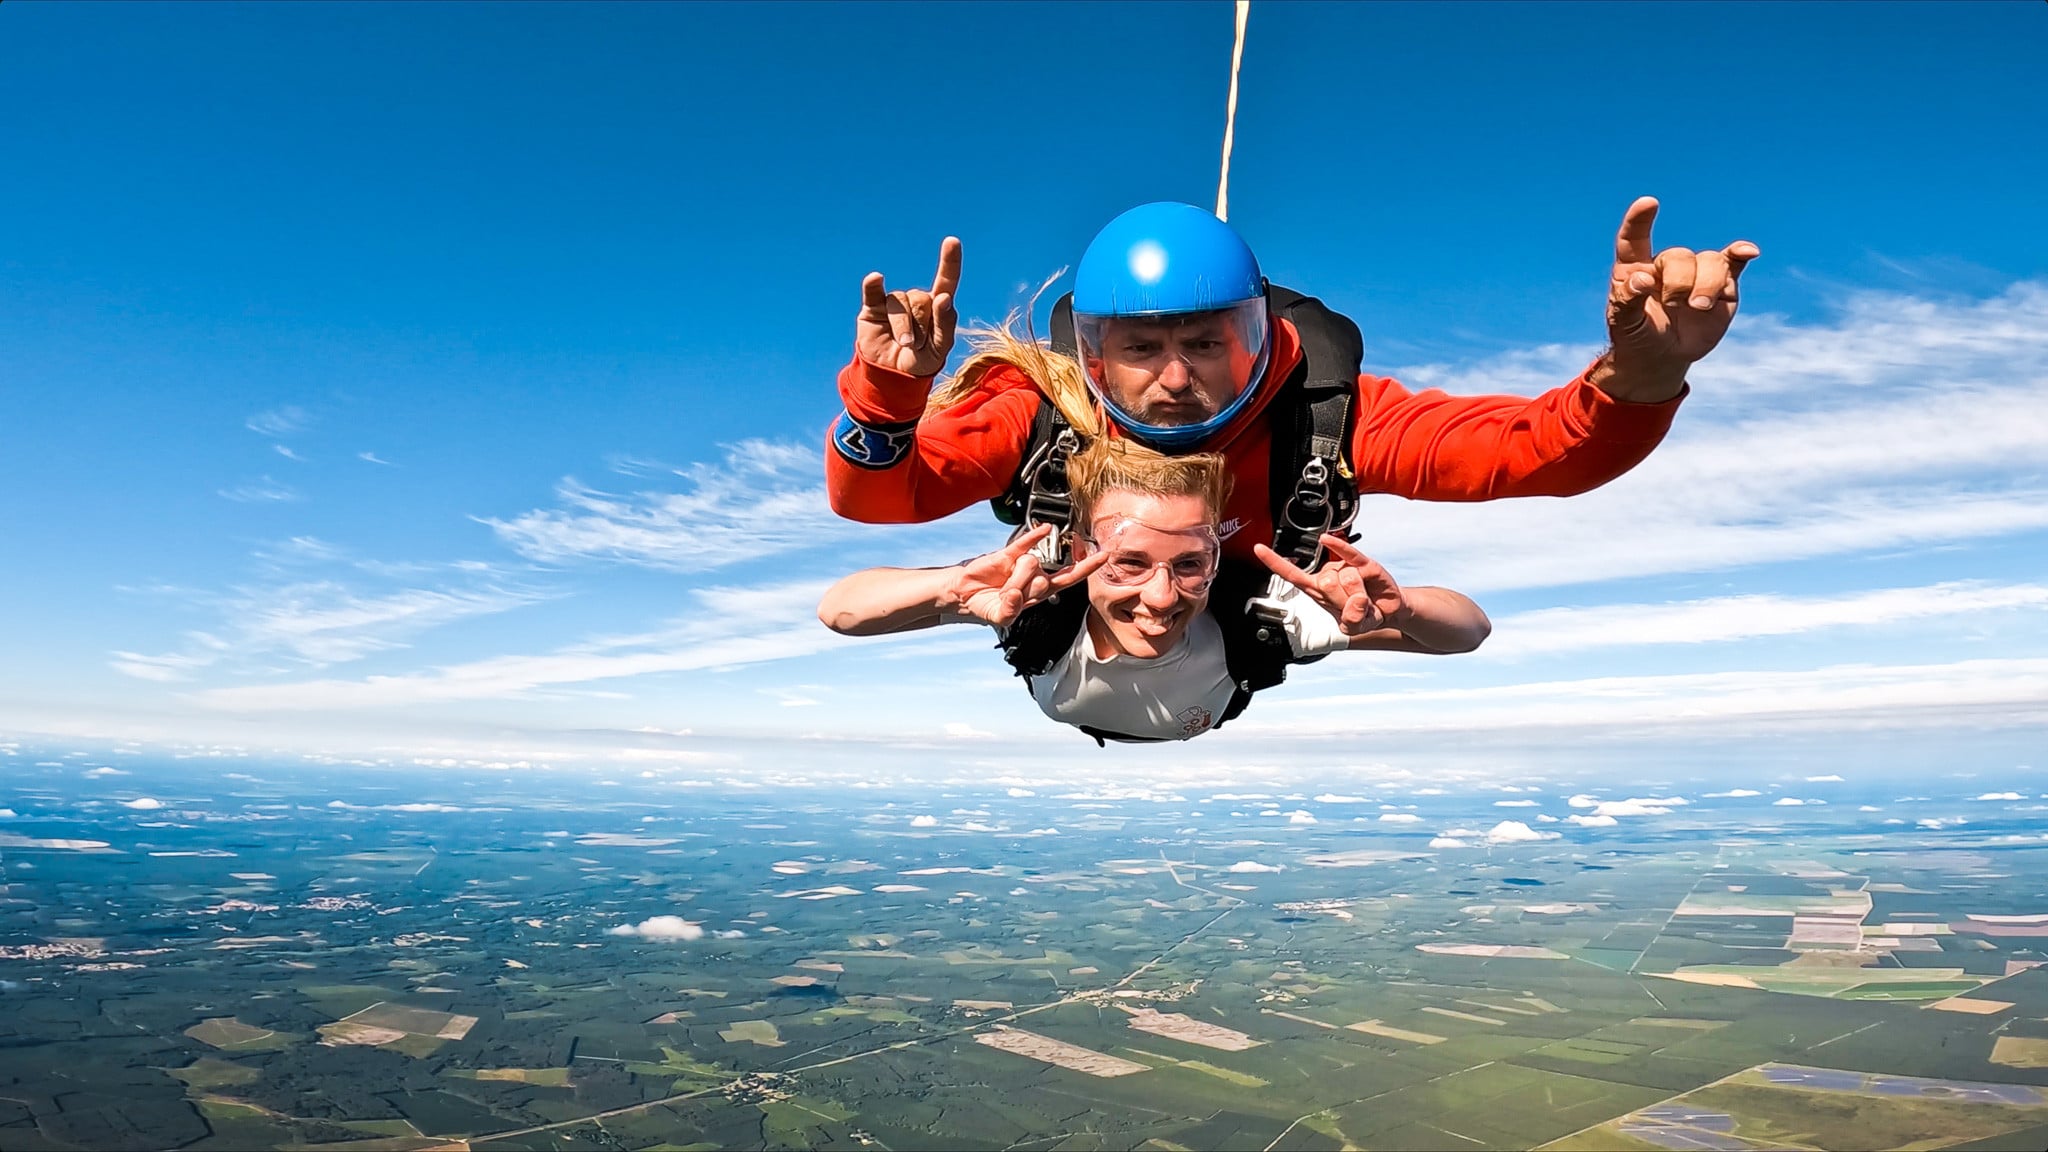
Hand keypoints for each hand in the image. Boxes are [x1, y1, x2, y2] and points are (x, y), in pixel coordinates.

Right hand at [856, 237, 961, 377]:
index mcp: (937, 306)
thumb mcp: (940, 349)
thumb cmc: (921, 361)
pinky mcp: (873, 307)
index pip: (946, 281)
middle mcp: (916, 299)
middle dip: (922, 328)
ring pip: (901, 303)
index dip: (949, 262)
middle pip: (922, 300)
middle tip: (918, 346)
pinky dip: (873, 284)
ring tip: (905, 344)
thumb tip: (942, 297)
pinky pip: (873, 291)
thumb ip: (946, 324)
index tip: (952, 242)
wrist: (892, 376)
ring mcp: (894, 302)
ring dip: (904, 328)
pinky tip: (876, 278)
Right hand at [946, 524, 1106, 627]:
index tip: (1103, 556)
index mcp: (1041, 592)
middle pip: (1044, 579)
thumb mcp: (1000, 617)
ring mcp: (1023, 563)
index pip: (1070, 578)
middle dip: (1025, 589)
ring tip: (1001, 586)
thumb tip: (1016, 594)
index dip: (1087, 568)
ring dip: (1014, 579)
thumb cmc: (987, 605)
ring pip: (1032, 565)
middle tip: (1008, 596)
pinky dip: (1035, 536)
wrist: (964, 595)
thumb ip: (1010, 611)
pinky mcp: (1007, 554)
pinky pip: (1025, 542)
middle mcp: (1036, 575)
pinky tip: (1044, 529)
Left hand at [1253, 533, 1407, 635]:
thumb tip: (1356, 603)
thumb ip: (1351, 621)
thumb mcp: (1353, 627)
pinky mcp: (1364, 563)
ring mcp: (1345, 567)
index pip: (1292, 574)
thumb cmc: (1363, 615)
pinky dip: (1338, 546)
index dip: (1275, 562)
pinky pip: (1349, 553)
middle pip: (1325, 582)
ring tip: (1365, 599)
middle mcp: (1329, 575)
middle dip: (1343, 600)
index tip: (1258, 548)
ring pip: (1345, 578)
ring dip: (1359, 596)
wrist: (1388, 611)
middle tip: (1354, 606)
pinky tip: (1326, 540)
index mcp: (1317, 590)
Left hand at [1596, 197, 1759, 401]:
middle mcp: (1667, 265)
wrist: (1661, 357)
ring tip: (1698, 307)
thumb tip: (1641, 279)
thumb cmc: (1635, 335)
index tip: (1649, 203)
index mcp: (1635, 268)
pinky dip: (1741, 253)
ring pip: (1709, 261)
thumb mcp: (1623, 324)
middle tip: (1672, 305)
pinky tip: (1748, 251)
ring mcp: (1696, 273)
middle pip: (1679, 256)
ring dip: (1707, 284)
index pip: (1634, 239)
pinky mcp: (1721, 285)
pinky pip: (1733, 262)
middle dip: (1678, 282)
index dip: (1639, 221)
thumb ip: (1627, 301)